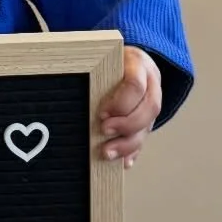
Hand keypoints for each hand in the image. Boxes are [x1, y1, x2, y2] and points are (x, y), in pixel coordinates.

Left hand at [99, 47, 161, 168]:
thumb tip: (69, 88)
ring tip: (107, 152)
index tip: (101, 113)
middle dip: (126, 124)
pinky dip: (133, 153)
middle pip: (149, 108)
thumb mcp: (102, 58)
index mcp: (139, 65)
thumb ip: (93, 70)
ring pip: (149, 126)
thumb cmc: (110, 62)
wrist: (132, 61)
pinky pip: (144, 139)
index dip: (120, 103)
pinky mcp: (148, 121)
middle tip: (104, 130)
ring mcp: (152, 104)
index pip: (136, 85)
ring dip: (128, 143)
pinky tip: (123, 162)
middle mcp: (151, 85)